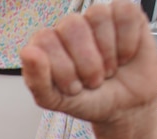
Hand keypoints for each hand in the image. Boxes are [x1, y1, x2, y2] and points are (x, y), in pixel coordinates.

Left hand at [20, 1, 156, 124]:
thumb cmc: (88, 100)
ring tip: (109, 69)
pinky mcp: (124, 14)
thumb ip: (37, 80)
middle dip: (87, 63)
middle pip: (71, 26)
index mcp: (46, 45)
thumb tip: (28, 52)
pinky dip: (128, 42)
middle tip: (93, 81)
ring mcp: (96, 18)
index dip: (63, 68)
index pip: (45, 40)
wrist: (125, 107)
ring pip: (98, 15)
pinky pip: (124, 14)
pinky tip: (125, 56)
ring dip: (108, 53)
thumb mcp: (56, 100)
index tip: (73, 87)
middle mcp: (68, 27)